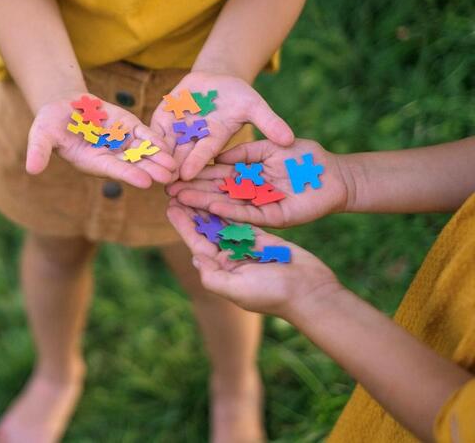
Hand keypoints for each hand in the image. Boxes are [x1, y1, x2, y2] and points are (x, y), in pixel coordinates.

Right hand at [26, 96, 176, 187]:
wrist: (62, 106)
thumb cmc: (49, 123)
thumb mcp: (41, 135)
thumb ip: (38, 152)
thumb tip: (31, 169)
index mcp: (91, 161)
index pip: (113, 169)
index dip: (128, 174)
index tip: (145, 181)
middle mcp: (109, 156)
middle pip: (133, 164)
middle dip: (151, 170)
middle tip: (169, 178)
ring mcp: (121, 143)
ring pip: (143, 152)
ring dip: (159, 159)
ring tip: (176, 166)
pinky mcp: (128, 128)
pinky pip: (144, 135)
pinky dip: (156, 140)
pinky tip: (171, 146)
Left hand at [149, 71, 293, 181]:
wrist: (215, 80)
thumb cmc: (238, 95)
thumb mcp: (254, 105)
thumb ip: (269, 121)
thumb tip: (291, 140)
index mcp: (214, 141)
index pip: (203, 155)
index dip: (195, 163)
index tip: (187, 174)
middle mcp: (194, 142)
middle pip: (180, 157)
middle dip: (170, 169)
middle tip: (159, 182)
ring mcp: (177, 132)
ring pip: (163, 147)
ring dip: (155, 157)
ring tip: (144, 167)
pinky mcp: (163, 121)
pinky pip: (152, 130)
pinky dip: (146, 138)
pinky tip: (137, 146)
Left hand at [166, 202, 341, 318]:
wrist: (310, 293)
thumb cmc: (273, 294)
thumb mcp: (237, 289)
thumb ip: (213, 276)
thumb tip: (195, 258)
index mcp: (221, 270)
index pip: (197, 244)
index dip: (183, 225)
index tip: (170, 206)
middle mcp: (231, 258)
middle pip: (207, 230)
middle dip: (193, 211)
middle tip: (178, 189)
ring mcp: (247, 247)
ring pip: (223, 222)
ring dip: (209, 206)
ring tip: (196, 187)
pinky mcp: (263, 238)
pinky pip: (243, 220)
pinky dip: (231, 208)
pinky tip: (220, 192)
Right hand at [167, 139, 351, 226]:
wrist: (336, 174)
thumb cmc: (307, 157)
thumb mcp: (270, 147)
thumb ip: (246, 152)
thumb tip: (218, 157)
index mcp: (248, 175)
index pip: (217, 175)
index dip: (197, 174)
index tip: (176, 171)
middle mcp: (249, 193)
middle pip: (216, 192)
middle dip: (192, 190)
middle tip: (167, 190)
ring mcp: (259, 206)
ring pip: (226, 205)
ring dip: (203, 202)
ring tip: (180, 200)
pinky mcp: (273, 217)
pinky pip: (248, 214)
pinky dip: (229, 210)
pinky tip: (210, 206)